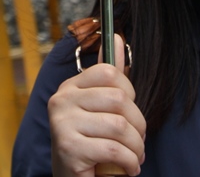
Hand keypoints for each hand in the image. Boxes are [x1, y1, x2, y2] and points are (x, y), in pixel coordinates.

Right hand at [48, 34, 145, 176]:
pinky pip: (113, 150)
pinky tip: (128, 168)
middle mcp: (61, 100)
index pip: (110, 73)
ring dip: (136, 148)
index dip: (130, 94)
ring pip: (119, 127)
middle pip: (119, 99)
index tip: (129, 114)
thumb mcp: (100, 109)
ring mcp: (62, 123)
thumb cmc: (90, 144)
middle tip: (137, 141)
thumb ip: (109, 77)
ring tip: (134, 157)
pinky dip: (129, 162)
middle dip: (138, 125)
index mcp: (70, 87)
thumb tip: (118, 37)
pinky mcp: (68, 148)